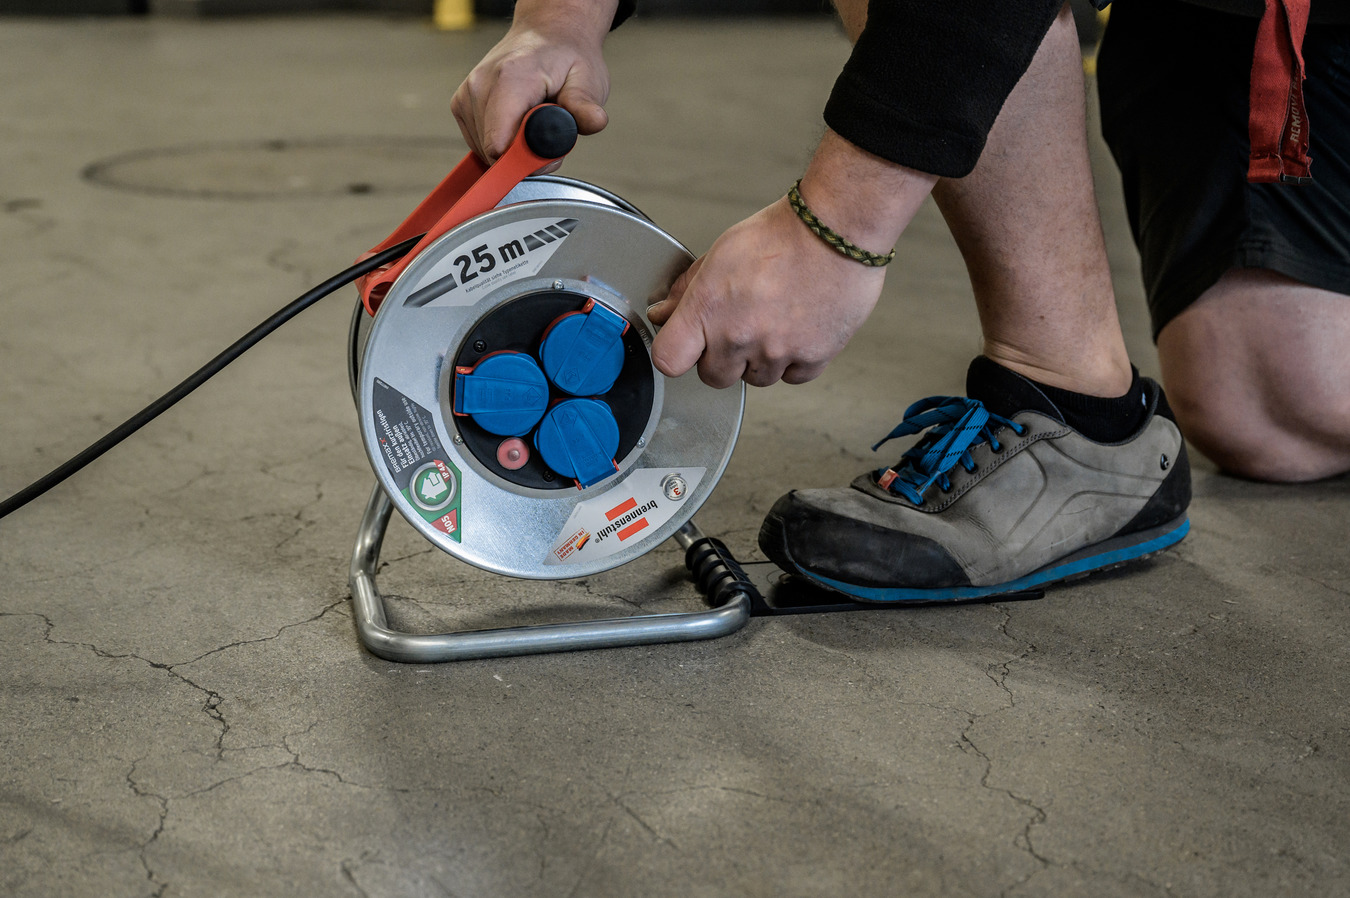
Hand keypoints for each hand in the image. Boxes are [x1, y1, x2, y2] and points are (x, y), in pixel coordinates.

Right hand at [451, 1, 616, 167]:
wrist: (547, 34)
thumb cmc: (566, 58)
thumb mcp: (587, 79)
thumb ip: (585, 105)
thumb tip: (594, 121)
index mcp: (509, 80)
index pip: (499, 145)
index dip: (526, 161)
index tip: (549, 149)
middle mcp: (481, 86)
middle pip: (494, 152)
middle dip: (524, 155)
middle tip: (547, 129)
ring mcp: (467, 95)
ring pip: (486, 151)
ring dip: (512, 147)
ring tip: (532, 120)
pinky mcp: (461, 104)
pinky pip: (479, 143)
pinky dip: (501, 140)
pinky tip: (516, 120)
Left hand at [647, 198, 887, 387]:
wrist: (837, 230)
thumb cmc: (782, 235)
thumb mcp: (721, 253)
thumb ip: (687, 290)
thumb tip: (665, 313)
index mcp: (709, 308)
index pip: (669, 359)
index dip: (676, 353)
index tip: (686, 345)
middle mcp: (739, 336)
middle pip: (714, 376)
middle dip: (721, 357)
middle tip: (739, 326)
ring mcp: (777, 351)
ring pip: (755, 379)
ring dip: (759, 359)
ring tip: (774, 320)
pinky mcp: (812, 357)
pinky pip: (792, 377)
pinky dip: (794, 360)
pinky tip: (797, 329)